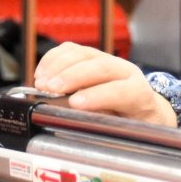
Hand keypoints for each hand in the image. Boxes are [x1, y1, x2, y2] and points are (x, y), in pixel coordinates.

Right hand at [32, 42, 176, 126]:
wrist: (136, 108)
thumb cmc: (127, 122)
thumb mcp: (122, 131)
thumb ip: (102, 126)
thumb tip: (75, 122)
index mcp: (138, 94)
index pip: (122, 90)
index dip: (97, 96)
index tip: (74, 104)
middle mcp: (125, 71)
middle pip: (101, 66)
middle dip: (72, 76)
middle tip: (49, 89)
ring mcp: (106, 59)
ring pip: (83, 53)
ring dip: (58, 66)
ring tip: (41, 83)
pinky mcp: (90, 55)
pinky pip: (70, 50)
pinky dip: (52, 60)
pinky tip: (42, 74)